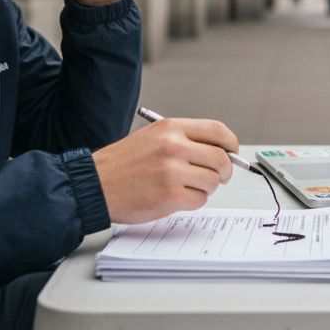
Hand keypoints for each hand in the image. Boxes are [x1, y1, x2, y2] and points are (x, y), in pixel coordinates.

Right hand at [92, 118, 239, 223]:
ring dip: (205, 188)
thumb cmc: (123, 164)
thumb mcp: (153, 138)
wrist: (95, 184)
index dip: (231, 144)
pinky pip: (200, 200)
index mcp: (171, 128)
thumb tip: (221, 152)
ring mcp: (172, 171)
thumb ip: (185, 141)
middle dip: (224, 171)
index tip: (233, 153)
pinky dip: (193, 201)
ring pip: (212, 181)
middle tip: (217, 178)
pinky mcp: (170, 195)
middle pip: (221, 159)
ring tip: (185, 187)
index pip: (217, 131)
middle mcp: (174, 146)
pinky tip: (175, 198)